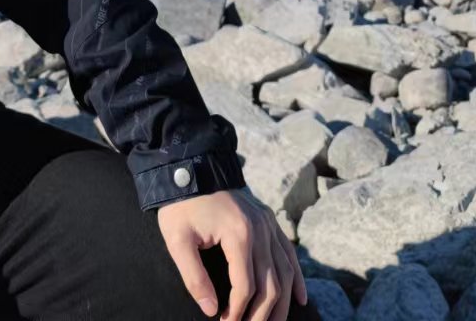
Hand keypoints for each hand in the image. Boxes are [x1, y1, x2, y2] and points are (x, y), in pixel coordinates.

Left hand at [157, 188, 307, 320]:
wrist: (190, 168)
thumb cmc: (180, 206)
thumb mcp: (177, 240)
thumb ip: (193, 277)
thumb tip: (211, 310)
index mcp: (239, 234)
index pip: (246, 285)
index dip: (238, 310)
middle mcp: (260, 229)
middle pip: (271, 283)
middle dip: (263, 314)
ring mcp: (268, 223)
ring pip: (285, 272)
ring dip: (282, 303)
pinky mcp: (269, 220)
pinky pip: (288, 253)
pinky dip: (296, 278)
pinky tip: (299, 299)